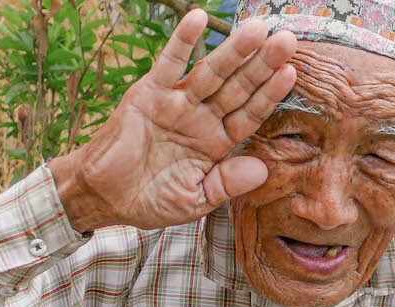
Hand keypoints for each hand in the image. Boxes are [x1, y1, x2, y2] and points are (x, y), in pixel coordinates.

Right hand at [49, 10, 297, 231]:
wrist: (103, 196)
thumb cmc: (149, 200)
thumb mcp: (194, 200)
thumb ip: (226, 185)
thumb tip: (262, 171)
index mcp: (217, 144)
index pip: (250, 115)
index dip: (270, 95)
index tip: (291, 74)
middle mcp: (201, 118)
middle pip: (238, 87)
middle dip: (262, 64)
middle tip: (287, 40)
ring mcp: (177, 103)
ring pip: (211, 72)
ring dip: (234, 50)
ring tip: (257, 29)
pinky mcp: (149, 93)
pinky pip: (169, 63)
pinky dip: (183, 41)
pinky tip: (200, 18)